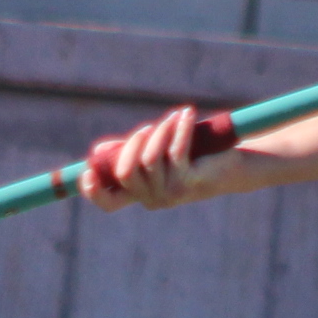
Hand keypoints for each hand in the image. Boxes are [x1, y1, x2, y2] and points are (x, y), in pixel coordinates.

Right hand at [78, 103, 222, 210]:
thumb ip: (127, 153)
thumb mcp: (155, 154)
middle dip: (132, 143)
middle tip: (150, 126)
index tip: (87, 171)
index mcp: (141, 195)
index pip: (109, 203)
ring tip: (173, 117)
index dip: (93, 192)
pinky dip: (178, 128)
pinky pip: (175, 151)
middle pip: (126, 172)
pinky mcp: (191, 181)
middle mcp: (153, 199)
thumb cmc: (191, 158)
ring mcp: (172, 193)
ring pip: (150, 159)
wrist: (230, 167)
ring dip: (159, 131)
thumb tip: (96, 153)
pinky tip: (186, 114)